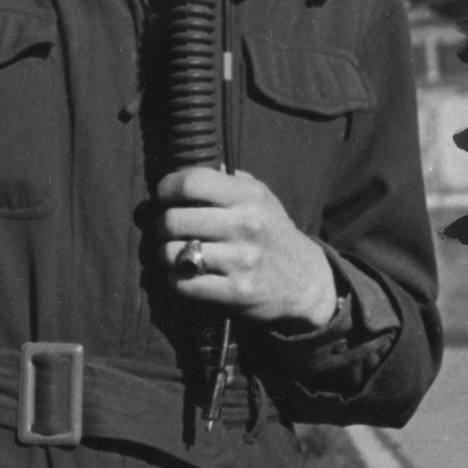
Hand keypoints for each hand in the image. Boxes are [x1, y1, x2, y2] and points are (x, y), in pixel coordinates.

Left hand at [156, 168, 337, 328]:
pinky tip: (185, 274)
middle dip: (162, 224)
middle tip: (166, 228)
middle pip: (174, 220)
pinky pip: (185, 284)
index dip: (167, 187)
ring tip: (174, 252)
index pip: (191, 183)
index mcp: (248, 195)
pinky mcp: (237, 292)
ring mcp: (241, 260)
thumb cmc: (271, 231)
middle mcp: (245, 225)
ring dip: (167, 254)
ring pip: (174, 253)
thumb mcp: (260, 196)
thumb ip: (226, 181)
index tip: (163, 195)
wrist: (305, 280)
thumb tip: (184, 175)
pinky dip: (177, 280)